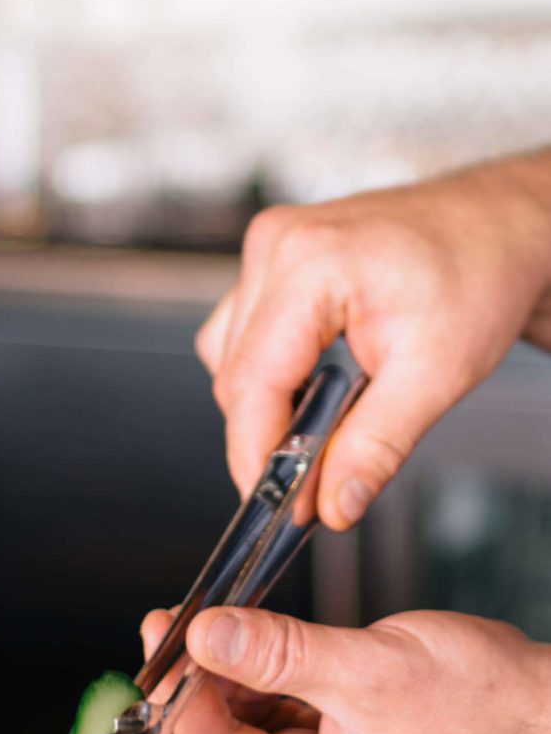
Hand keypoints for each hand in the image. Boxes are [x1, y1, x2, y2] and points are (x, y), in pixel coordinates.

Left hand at [140, 604, 550, 733]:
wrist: (545, 709)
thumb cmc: (482, 707)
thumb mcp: (369, 669)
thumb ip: (279, 653)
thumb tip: (206, 635)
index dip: (178, 701)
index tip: (161, 643)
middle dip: (184, 690)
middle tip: (165, 628)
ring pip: (236, 728)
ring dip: (214, 677)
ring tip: (196, 621)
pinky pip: (269, 711)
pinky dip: (249, 674)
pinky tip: (238, 636)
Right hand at [199, 155, 550, 528]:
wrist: (503, 227)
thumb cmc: (481, 274)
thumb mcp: (436, 373)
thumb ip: (377, 445)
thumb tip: (333, 505)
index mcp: (308, 264)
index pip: (251, 382)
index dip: (257, 454)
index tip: (280, 505)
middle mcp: (277, 247)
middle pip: (235, 375)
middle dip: (267, 436)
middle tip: (315, 481)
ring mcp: (273, 247)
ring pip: (229, 357)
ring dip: (265, 403)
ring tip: (323, 421)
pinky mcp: (277, 259)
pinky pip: (242, 332)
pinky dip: (269, 371)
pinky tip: (313, 380)